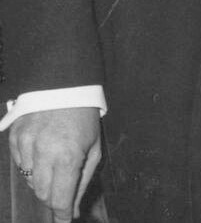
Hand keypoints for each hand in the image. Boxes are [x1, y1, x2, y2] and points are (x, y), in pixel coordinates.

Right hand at [9, 107, 100, 221]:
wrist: (65, 84)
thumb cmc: (84, 117)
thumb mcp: (93, 147)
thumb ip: (83, 180)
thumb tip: (72, 209)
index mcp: (68, 156)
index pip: (60, 199)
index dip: (61, 214)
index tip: (63, 222)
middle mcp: (44, 154)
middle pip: (43, 194)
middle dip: (54, 194)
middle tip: (63, 182)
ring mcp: (27, 146)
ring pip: (30, 181)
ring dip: (42, 178)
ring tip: (55, 158)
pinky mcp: (15, 139)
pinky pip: (20, 165)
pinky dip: (30, 164)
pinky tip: (42, 148)